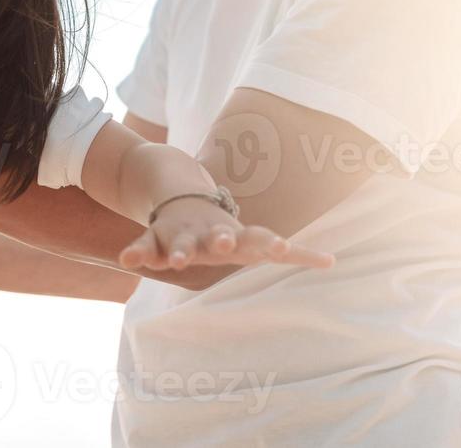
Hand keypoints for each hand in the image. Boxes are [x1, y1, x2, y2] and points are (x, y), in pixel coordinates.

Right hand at [118, 196, 333, 273]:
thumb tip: (334, 261)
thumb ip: (294, 253)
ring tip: (179, 261)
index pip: (258, 238)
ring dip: (181, 251)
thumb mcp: (254, 240)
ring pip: (180, 243)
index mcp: (237, 236)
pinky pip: (143, 248)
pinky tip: (126, 263)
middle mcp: (210, 234)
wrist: (181, 197)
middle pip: (218, 237)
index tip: (282, 247)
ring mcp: (181, 235)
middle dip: (223, 240)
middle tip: (227, 242)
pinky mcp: (155, 241)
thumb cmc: (226, 231)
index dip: (270, 244)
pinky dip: (136, 254)